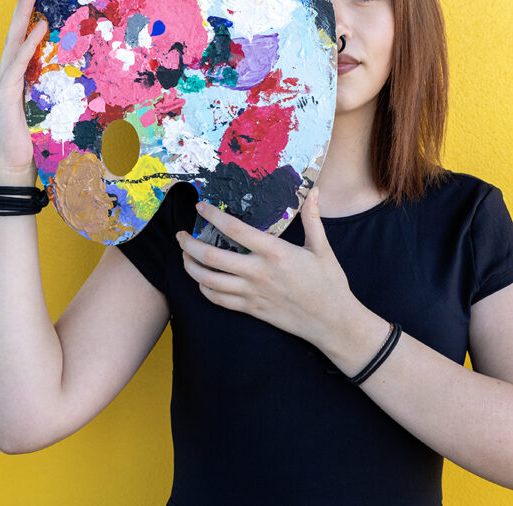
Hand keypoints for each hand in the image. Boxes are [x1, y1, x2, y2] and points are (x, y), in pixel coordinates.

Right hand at [0, 0, 47, 185]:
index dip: (29, 18)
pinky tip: (38, 27)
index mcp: (21, 79)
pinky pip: (18, 64)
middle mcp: (10, 76)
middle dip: (23, 6)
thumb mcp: (55, 113)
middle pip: (16, 34)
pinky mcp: (6, 95)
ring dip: (22, 16)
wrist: (16, 167)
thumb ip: (64, 95)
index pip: (24, 42)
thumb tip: (93, 86)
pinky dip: (27, 44)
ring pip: (14, 42)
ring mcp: (6, 84)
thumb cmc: (37, 143)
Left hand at [176, 187, 360, 348]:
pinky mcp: (251, 310)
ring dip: (190, 267)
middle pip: (211, 256)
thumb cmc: (329, 283)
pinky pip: (218, 300)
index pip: (234, 229)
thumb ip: (313, 218)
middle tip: (180, 236)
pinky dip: (204, 290)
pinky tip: (202, 281)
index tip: (200, 207)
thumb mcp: (323, 247)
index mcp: (275, 252)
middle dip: (189, 244)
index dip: (212, 216)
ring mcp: (252, 293)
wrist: (332, 321)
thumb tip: (314, 190)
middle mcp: (258, 273)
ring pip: (208, 281)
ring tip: (184, 257)